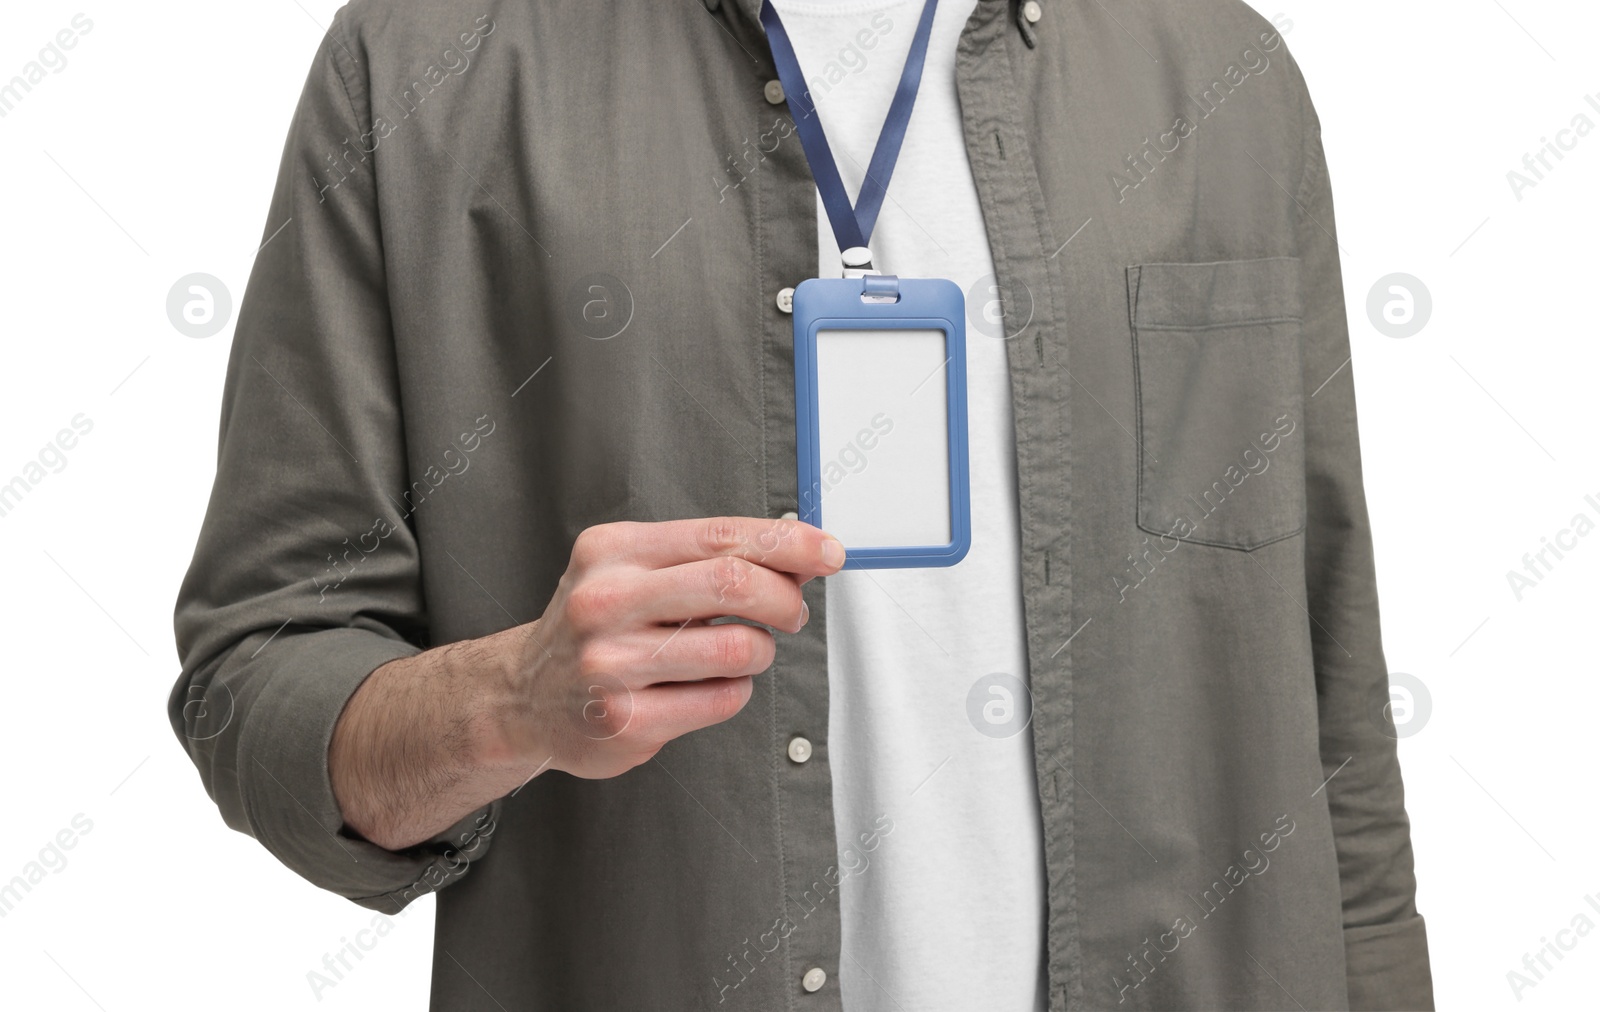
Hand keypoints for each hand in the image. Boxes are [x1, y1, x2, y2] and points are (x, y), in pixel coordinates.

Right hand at [484, 517, 844, 780]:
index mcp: (613, 551)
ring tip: (738, 651)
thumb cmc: (594, 628)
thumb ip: (706, 558)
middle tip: (794, 611)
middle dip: (785, 598)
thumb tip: (794, 553)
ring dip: (760, 650)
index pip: (721, 535)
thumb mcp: (633, 570)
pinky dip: (734, 690)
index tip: (826, 552)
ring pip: (738, 648)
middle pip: (734, 583)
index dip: (788, 543)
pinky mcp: (626, 720)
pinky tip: (706, 686)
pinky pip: (723, 699)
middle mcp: (606, 601)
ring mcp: (611, 664)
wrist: (522, 697)